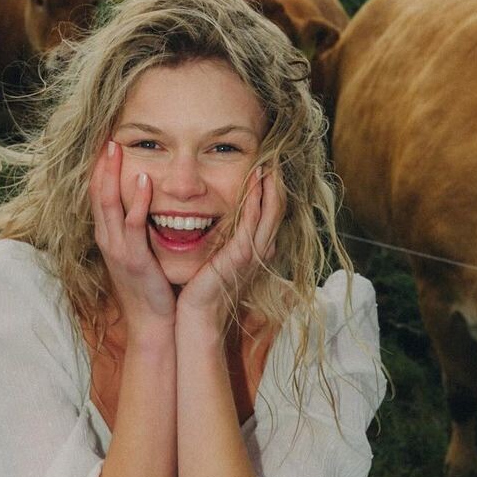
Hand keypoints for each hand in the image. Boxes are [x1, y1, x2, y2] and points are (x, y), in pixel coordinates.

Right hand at [90, 140, 175, 326]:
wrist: (152, 323)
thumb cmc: (150, 288)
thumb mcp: (139, 253)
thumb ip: (138, 230)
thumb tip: (146, 204)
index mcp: (108, 237)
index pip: (98, 196)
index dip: (99, 169)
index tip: (105, 144)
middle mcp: (107, 240)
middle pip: (97, 194)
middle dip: (101, 164)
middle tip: (107, 136)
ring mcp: (117, 249)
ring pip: (108, 204)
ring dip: (113, 174)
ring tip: (117, 148)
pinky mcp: (133, 259)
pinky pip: (132, 224)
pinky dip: (136, 201)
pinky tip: (143, 180)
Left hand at [177, 168, 281, 325]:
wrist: (199, 318)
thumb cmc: (204, 291)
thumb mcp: (219, 262)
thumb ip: (226, 243)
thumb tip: (222, 224)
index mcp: (257, 250)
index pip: (271, 214)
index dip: (272, 191)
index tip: (268, 168)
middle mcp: (261, 250)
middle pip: (277, 209)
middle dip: (275, 183)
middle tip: (272, 158)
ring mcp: (254, 253)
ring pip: (269, 212)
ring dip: (269, 186)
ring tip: (267, 164)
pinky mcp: (241, 255)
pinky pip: (252, 221)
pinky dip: (256, 199)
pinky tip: (255, 182)